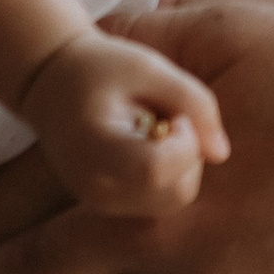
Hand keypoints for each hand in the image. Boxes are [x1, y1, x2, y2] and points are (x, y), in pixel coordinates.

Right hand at [17, 28, 226, 215]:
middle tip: (168, 118)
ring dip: (182, 165)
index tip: (174, 113)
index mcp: (96, 151)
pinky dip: (169, 174)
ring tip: (156, 130)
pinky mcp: (113, 206)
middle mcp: (99, 189)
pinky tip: (149, 145)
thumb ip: (192, 100)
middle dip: (189, 154)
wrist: (51, 84)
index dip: (183, 141)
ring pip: (173, 200)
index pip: (157, 170)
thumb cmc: (100, 68)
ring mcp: (104, 204)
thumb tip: (222, 152)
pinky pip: (161, 200)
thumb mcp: (149, 67)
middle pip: (176, 192)